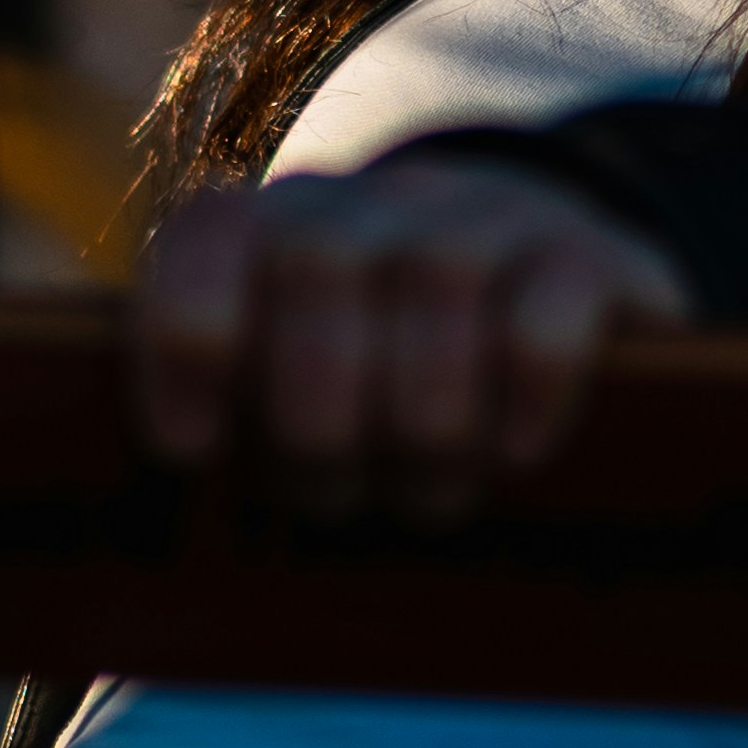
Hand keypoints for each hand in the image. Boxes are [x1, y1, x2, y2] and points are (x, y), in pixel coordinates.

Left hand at [125, 154, 697, 508]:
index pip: (209, 236)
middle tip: (336, 498)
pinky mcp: (591, 253)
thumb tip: (155, 540)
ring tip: (428, 496)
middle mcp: (376, 207)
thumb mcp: (304, 399)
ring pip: (436, 278)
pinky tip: (515, 451)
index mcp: (277, 234)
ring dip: (423, 416)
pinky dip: (527, 386)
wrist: (557, 291)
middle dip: (314, 412)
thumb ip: (237, 433)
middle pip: (316, 265)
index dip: (186, 336)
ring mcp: (489, 217)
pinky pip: (551, 298)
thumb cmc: (393, 388)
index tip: (190, 449)